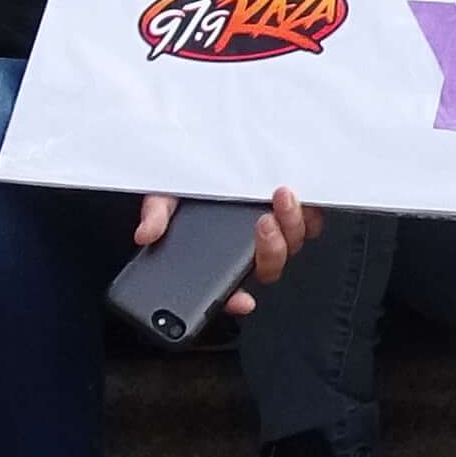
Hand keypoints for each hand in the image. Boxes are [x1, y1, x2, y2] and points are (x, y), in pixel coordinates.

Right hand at [126, 185, 319, 315]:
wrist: (210, 156)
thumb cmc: (191, 184)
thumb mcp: (167, 196)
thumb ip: (158, 215)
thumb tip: (145, 233)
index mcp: (221, 255)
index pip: (229, 289)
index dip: (235, 301)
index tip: (241, 299)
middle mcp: (250, 248)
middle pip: (270, 266)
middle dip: (271, 247)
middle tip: (262, 220)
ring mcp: (275, 231)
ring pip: (293, 244)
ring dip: (291, 224)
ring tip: (281, 196)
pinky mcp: (293, 210)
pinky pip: (310, 220)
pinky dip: (308, 212)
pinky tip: (300, 195)